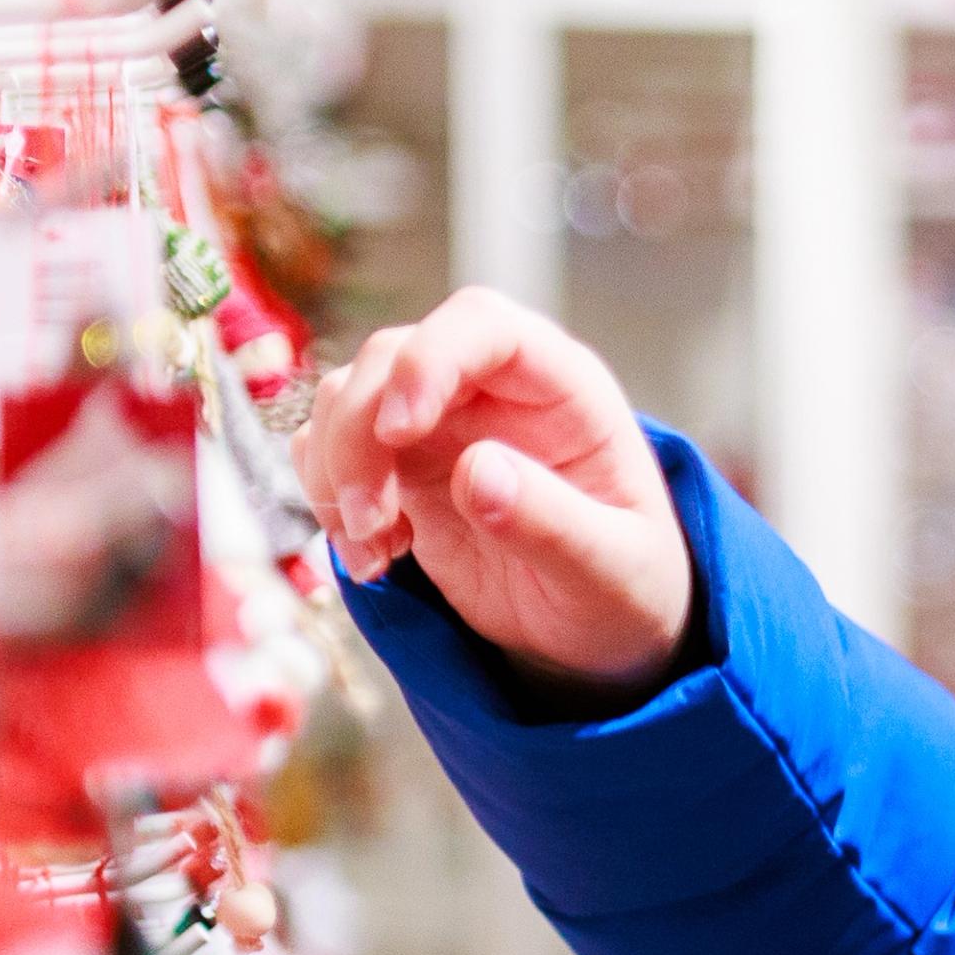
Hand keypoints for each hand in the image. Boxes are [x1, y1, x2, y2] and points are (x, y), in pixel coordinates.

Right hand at [297, 290, 693, 691]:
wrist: (601, 630)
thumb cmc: (626, 587)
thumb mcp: (610, 572)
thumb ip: (554, 523)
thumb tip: (475, 470)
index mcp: (563, 388)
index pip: (483, 324)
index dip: (430, 360)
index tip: (399, 431)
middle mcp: (493, 389)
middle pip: (392, 356)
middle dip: (359, 433)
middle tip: (369, 523)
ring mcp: (440, 423)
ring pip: (348, 398)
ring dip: (336, 469)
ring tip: (374, 552)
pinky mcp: (400, 466)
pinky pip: (332, 449)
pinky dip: (328, 497)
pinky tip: (373, 556)